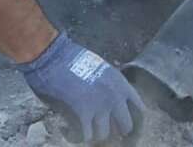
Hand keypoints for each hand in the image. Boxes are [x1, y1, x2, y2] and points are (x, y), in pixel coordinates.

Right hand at [18, 32, 143, 143]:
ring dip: (92, 134)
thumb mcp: (99, 68)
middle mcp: (115, 96)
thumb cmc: (70, 57)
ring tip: (80, 128)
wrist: (52, 55)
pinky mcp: (83, 113)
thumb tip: (108, 106)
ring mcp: (100, 106)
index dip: (131, 119)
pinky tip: (65, 129)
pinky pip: (84, 136)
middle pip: (125, 127)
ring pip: (104, 134)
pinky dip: (74, 136)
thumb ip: (108, 86)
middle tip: (99, 128)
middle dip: (113, 130)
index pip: (139, 109)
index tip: (121, 123)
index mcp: (120, 82)